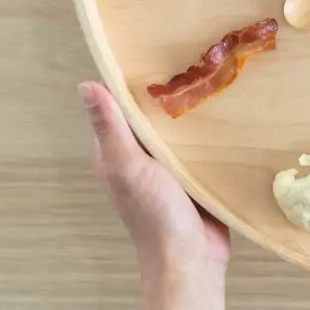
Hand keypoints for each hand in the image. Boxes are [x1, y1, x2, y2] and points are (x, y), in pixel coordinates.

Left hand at [79, 80, 228, 309]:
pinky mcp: (195, 175)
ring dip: (190, 111)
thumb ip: (110, 127)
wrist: (191, 257)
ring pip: (177, 130)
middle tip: (191, 58)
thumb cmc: (154, 213)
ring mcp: (169, 167)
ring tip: (212, 77)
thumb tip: (84, 85)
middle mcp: (141, 157)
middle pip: (151, 117)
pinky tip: (224, 112)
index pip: (119, 108)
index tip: (149, 53)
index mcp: (117, 153)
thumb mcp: (128, 164)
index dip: (128, 83)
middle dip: (167, 93)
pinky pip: (200, 146)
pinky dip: (208, 131)